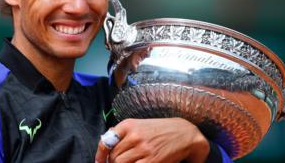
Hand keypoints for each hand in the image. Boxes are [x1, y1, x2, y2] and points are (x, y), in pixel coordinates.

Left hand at [95, 118, 209, 162]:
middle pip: (113, 156)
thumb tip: (106, 143)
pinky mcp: (153, 160)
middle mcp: (134, 136)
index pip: (106, 141)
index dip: (100, 155)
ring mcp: (143, 149)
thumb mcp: (139, 125)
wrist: (184, 133)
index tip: (99, 161)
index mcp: (129, 125)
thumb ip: (123, 132)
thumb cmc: (159, 130)